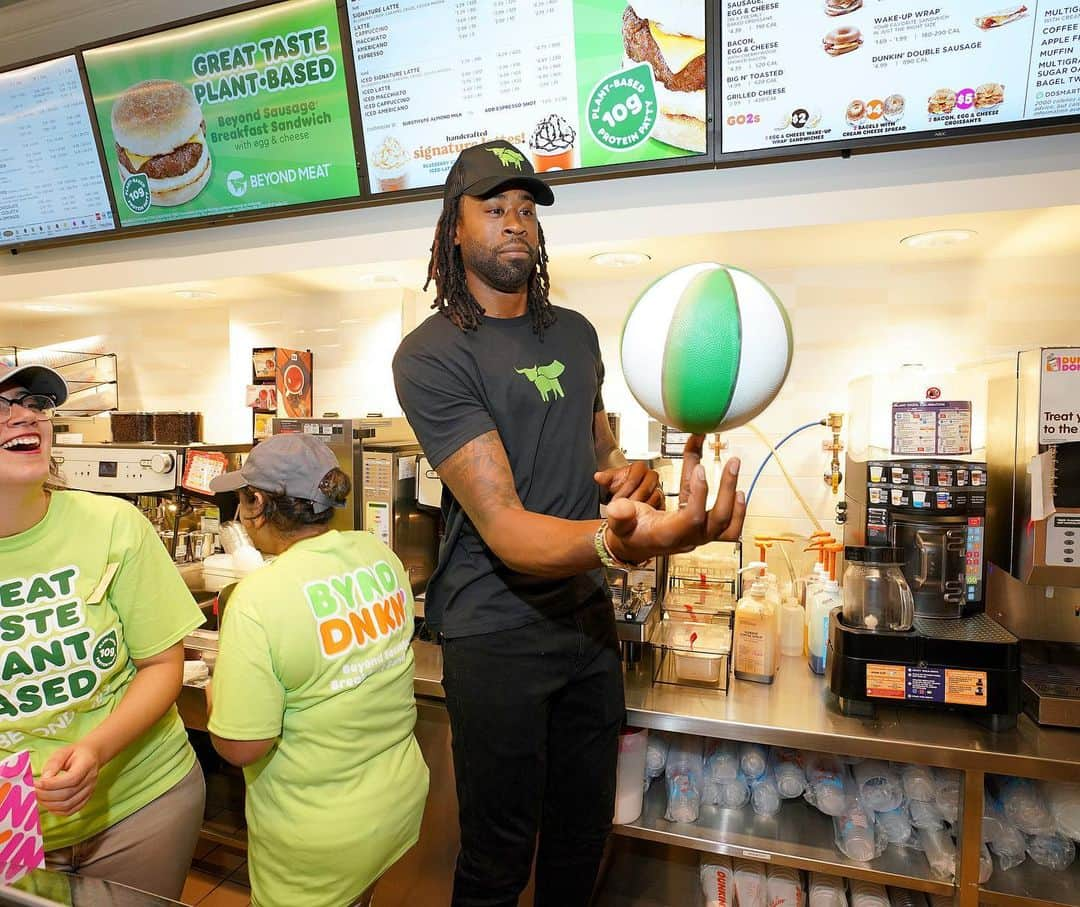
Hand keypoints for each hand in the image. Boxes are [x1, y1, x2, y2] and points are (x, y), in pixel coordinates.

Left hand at [36, 743, 101, 815]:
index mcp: (87, 764)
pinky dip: (57, 811)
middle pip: (68, 794)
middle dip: (46, 795)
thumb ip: (53, 763)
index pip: (71, 779)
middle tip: (33, 791)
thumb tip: (44, 780)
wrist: (91, 756)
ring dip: (49, 804)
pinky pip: (71, 810)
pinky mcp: (86, 798)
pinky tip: (48, 804)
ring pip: (68, 805)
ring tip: (38, 797)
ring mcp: (89, 791)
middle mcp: (90, 779)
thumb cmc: (75, 753)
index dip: (52, 784)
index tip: (37, 783)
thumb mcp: (63, 751)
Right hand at [604, 435, 744, 563]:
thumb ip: (619, 516)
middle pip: (718, 519)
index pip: (692, 517)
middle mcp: (689, 537)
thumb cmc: (629, 532)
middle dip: (726, 488)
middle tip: (731, 462)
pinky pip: (728, 525)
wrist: (636, 544)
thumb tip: (620, 507)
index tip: (700, 468)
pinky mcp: (703, 527)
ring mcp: (699, 534)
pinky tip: (736, 488)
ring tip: (734, 466)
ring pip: (726, 521)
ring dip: (732, 492)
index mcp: (669, 535)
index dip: (699, 493)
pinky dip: (737, 509)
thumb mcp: (618, 524)